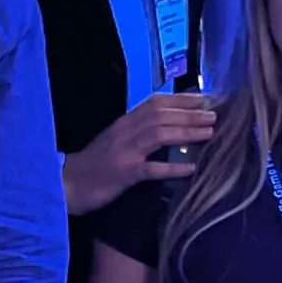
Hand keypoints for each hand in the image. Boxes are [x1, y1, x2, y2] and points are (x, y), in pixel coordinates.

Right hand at [63, 93, 217, 215]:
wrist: (67, 183)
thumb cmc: (94, 165)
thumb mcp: (116, 141)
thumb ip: (138, 131)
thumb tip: (169, 124)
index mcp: (124, 122)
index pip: (155, 103)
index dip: (181, 99)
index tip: (205, 98)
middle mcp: (125, 132)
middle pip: (161, 116)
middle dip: (190, 114)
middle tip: (215, 115)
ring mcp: (124, 152)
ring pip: (159, 135)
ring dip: (186, 132)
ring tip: (209, 132)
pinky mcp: (124, 173)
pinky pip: (152, 169)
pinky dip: (172, 168)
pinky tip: (190, 168)